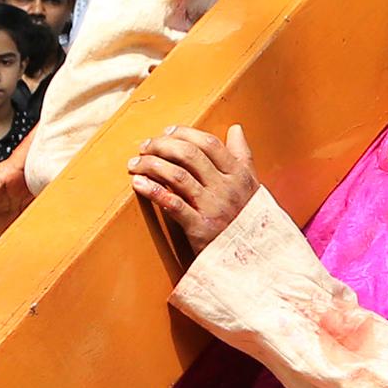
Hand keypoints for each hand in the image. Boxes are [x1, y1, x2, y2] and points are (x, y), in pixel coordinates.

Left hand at [129, 124, 258, 256]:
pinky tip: (138, 183)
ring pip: (177, 176)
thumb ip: (243, 155)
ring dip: (151, 165)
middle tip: (144, 147)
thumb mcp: (252, 185)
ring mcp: (213, 208)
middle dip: (161, 146)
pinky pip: (172, 204)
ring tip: (135, 164)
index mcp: (239, 174)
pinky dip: (152, 191)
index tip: (166, 132)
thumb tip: (236, 128)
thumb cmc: (247, 218)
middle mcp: (227, 188)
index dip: (184, 133)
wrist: (251, 259)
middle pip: (189, 155)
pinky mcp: (199, 228)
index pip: (209, 143)